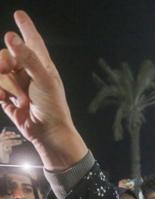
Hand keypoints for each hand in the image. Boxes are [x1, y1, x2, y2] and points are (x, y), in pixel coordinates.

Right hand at [0, 11, 86, 170]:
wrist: (48, 133)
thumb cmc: (53, 107)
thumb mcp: (44, 80)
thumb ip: (28, 58)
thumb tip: (11, 37)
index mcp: (42, 65)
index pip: (33, 41)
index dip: (26, 27)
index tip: (19, 14)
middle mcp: (28, 72)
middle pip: (5, 56)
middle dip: (5, 65)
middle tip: (12, 76)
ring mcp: (16, 84)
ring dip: (6, 85)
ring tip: (20, 99)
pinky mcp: (7, 97)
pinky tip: (4, 100)